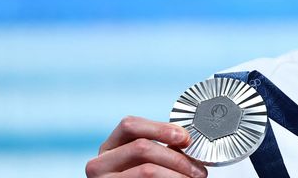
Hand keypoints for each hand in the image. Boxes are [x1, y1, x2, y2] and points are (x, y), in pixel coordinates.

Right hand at [85, 116, 207, 177]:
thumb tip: (186, 140)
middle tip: (198, 169)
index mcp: (110, 147)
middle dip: (176, 157)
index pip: (130, 125)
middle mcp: (100, 163)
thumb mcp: (144, 161)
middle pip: (141, 147)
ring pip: (146, 170)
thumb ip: (159, 149)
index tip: (186, 138)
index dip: (160, 128)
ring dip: (177, 174)